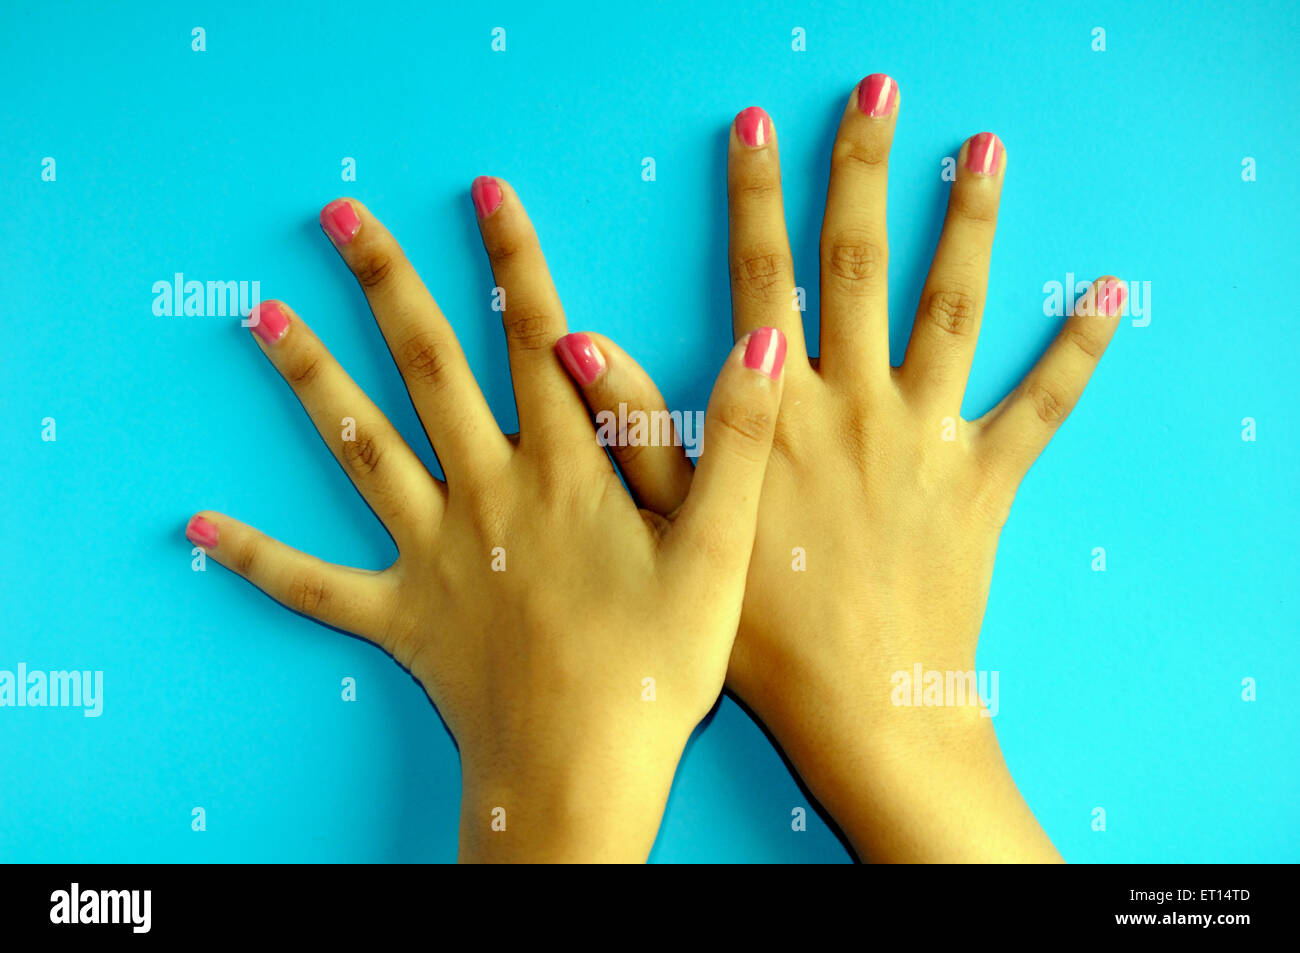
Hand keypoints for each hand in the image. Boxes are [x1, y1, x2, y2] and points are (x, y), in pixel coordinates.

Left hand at [184, 181, 787, 861]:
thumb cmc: (654, 671)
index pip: (537, 340)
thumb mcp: (720, 552)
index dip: (514, 261)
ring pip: (361, 448)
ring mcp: (432, 552)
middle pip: (429, 368)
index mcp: (565, 471)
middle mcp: (487, 492)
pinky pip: (316, 584)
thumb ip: (733, 440)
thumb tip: (761, 342)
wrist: (581, 775)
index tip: (485, 192)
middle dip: (386, 285)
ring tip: (261, 317)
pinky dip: (260, 558)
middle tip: (341, 217)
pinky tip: (201, 528)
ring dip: (311, 379)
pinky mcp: (399, 615)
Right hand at [555, 81, 1123, 860]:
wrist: (865, 705)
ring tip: (982, 150)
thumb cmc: (762, 630)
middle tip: (876, 94)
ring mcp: (927, 434)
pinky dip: (1075, 351)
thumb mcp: (679, 528)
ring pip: (953, 309)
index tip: (758, 130)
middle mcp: (856, 403)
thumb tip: (579, 346)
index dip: (757, 198)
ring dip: (968, 223)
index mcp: (780, 411)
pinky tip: (1107, 294)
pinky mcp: (986, 477)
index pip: (763, 278)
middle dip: (863, 171)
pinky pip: (1040, 405)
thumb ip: (636, 431)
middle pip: (861, 264)